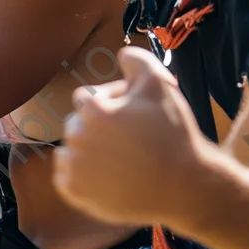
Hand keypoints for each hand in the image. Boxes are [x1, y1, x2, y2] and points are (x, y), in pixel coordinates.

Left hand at [53, 47, 208, 226]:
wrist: (183, 186)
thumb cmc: (172, 132)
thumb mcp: (160, 83)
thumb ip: (136, 59)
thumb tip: (120, 54)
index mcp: (93, 110)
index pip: (87, 97)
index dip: (110, 102)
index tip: (131, 114)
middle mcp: (78, 138)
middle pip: (78, 122)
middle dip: (98, 125)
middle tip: (127, 135)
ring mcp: (75, 169)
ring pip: (71, 148)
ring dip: (88, 148)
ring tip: (117, 155)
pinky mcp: (76, 194)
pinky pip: (65, 176)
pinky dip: (79, 173)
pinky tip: (103, 172)